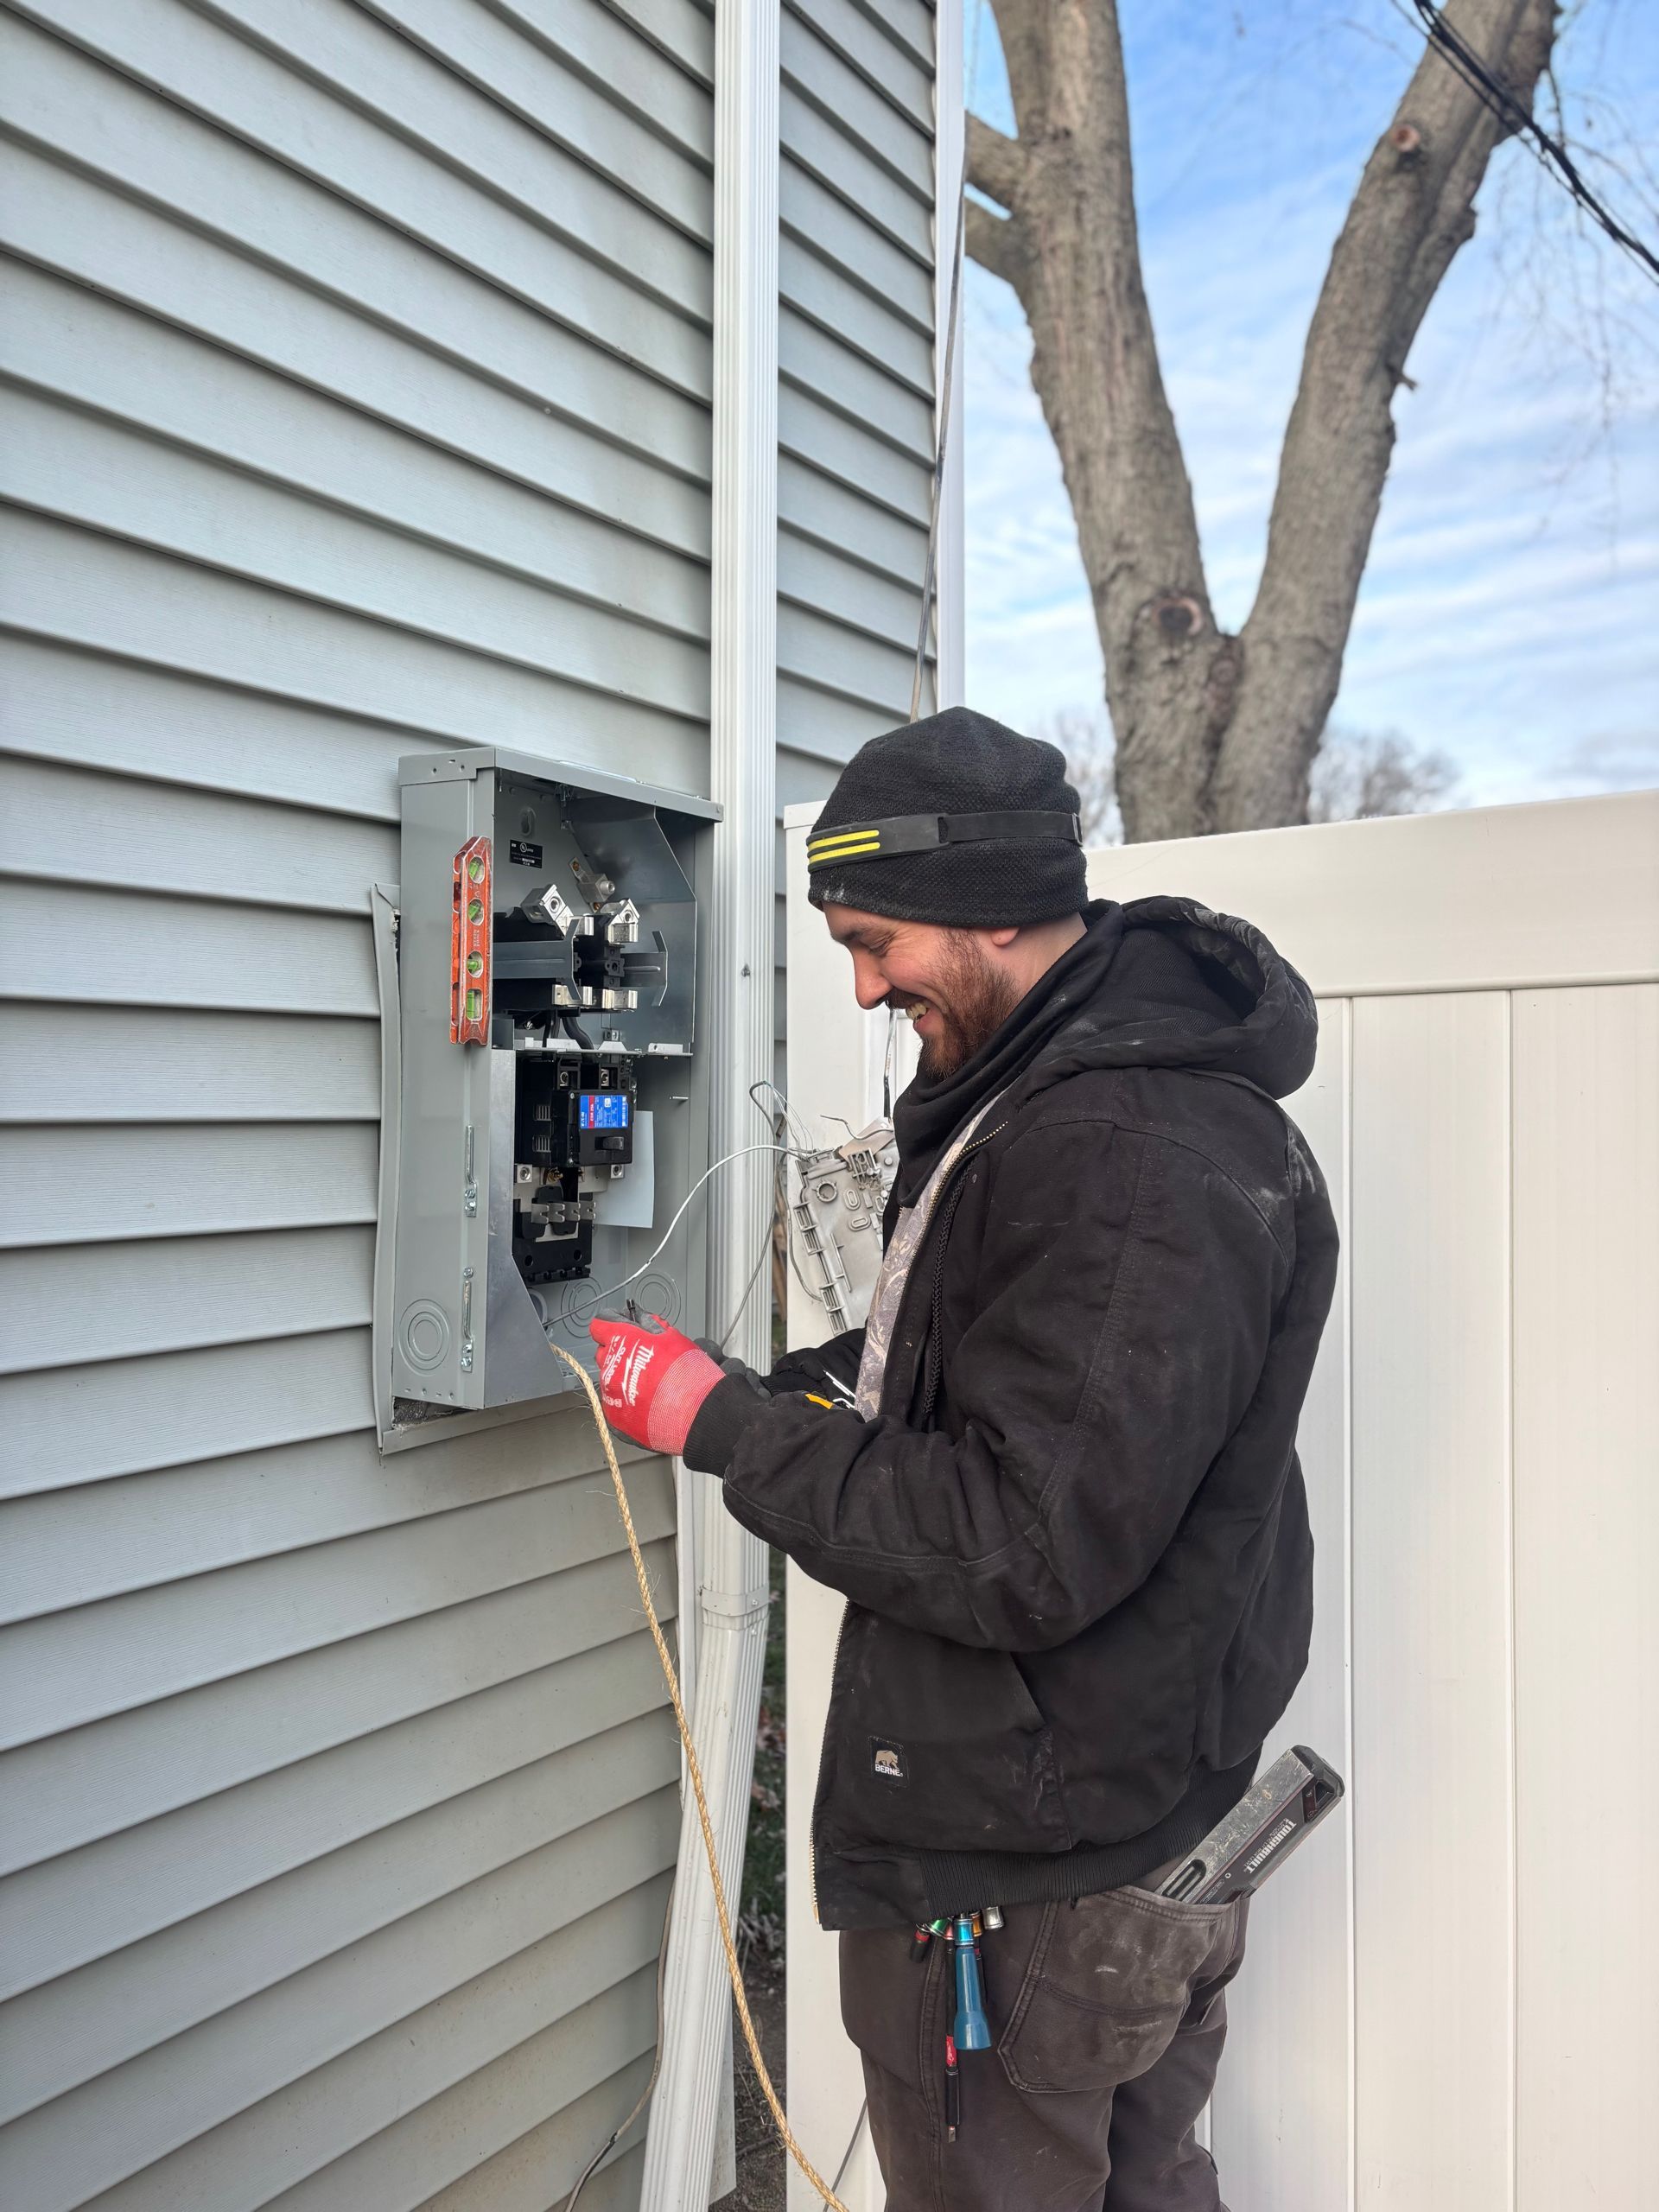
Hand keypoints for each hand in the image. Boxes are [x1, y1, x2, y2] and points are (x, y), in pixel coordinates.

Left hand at [588, 1313, 725, 1454]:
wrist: (694, 1413)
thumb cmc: (688, 1375)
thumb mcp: (673, 1337)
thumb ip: (650, 1326)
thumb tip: (642, 1322)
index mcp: (622, 1341)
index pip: (600, 1326)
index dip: (611, 1325)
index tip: (619, 1328)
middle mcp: (610, 1366)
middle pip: (604, 1353)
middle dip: (620, 1353)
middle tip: (643, 1358)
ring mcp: (610, 1393)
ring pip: (609, 1379)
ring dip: (623, 1378)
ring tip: (650, 1385)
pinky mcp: (615, 1416)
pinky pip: (615, 1403)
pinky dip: (627, 1401)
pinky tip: (647, 1402)